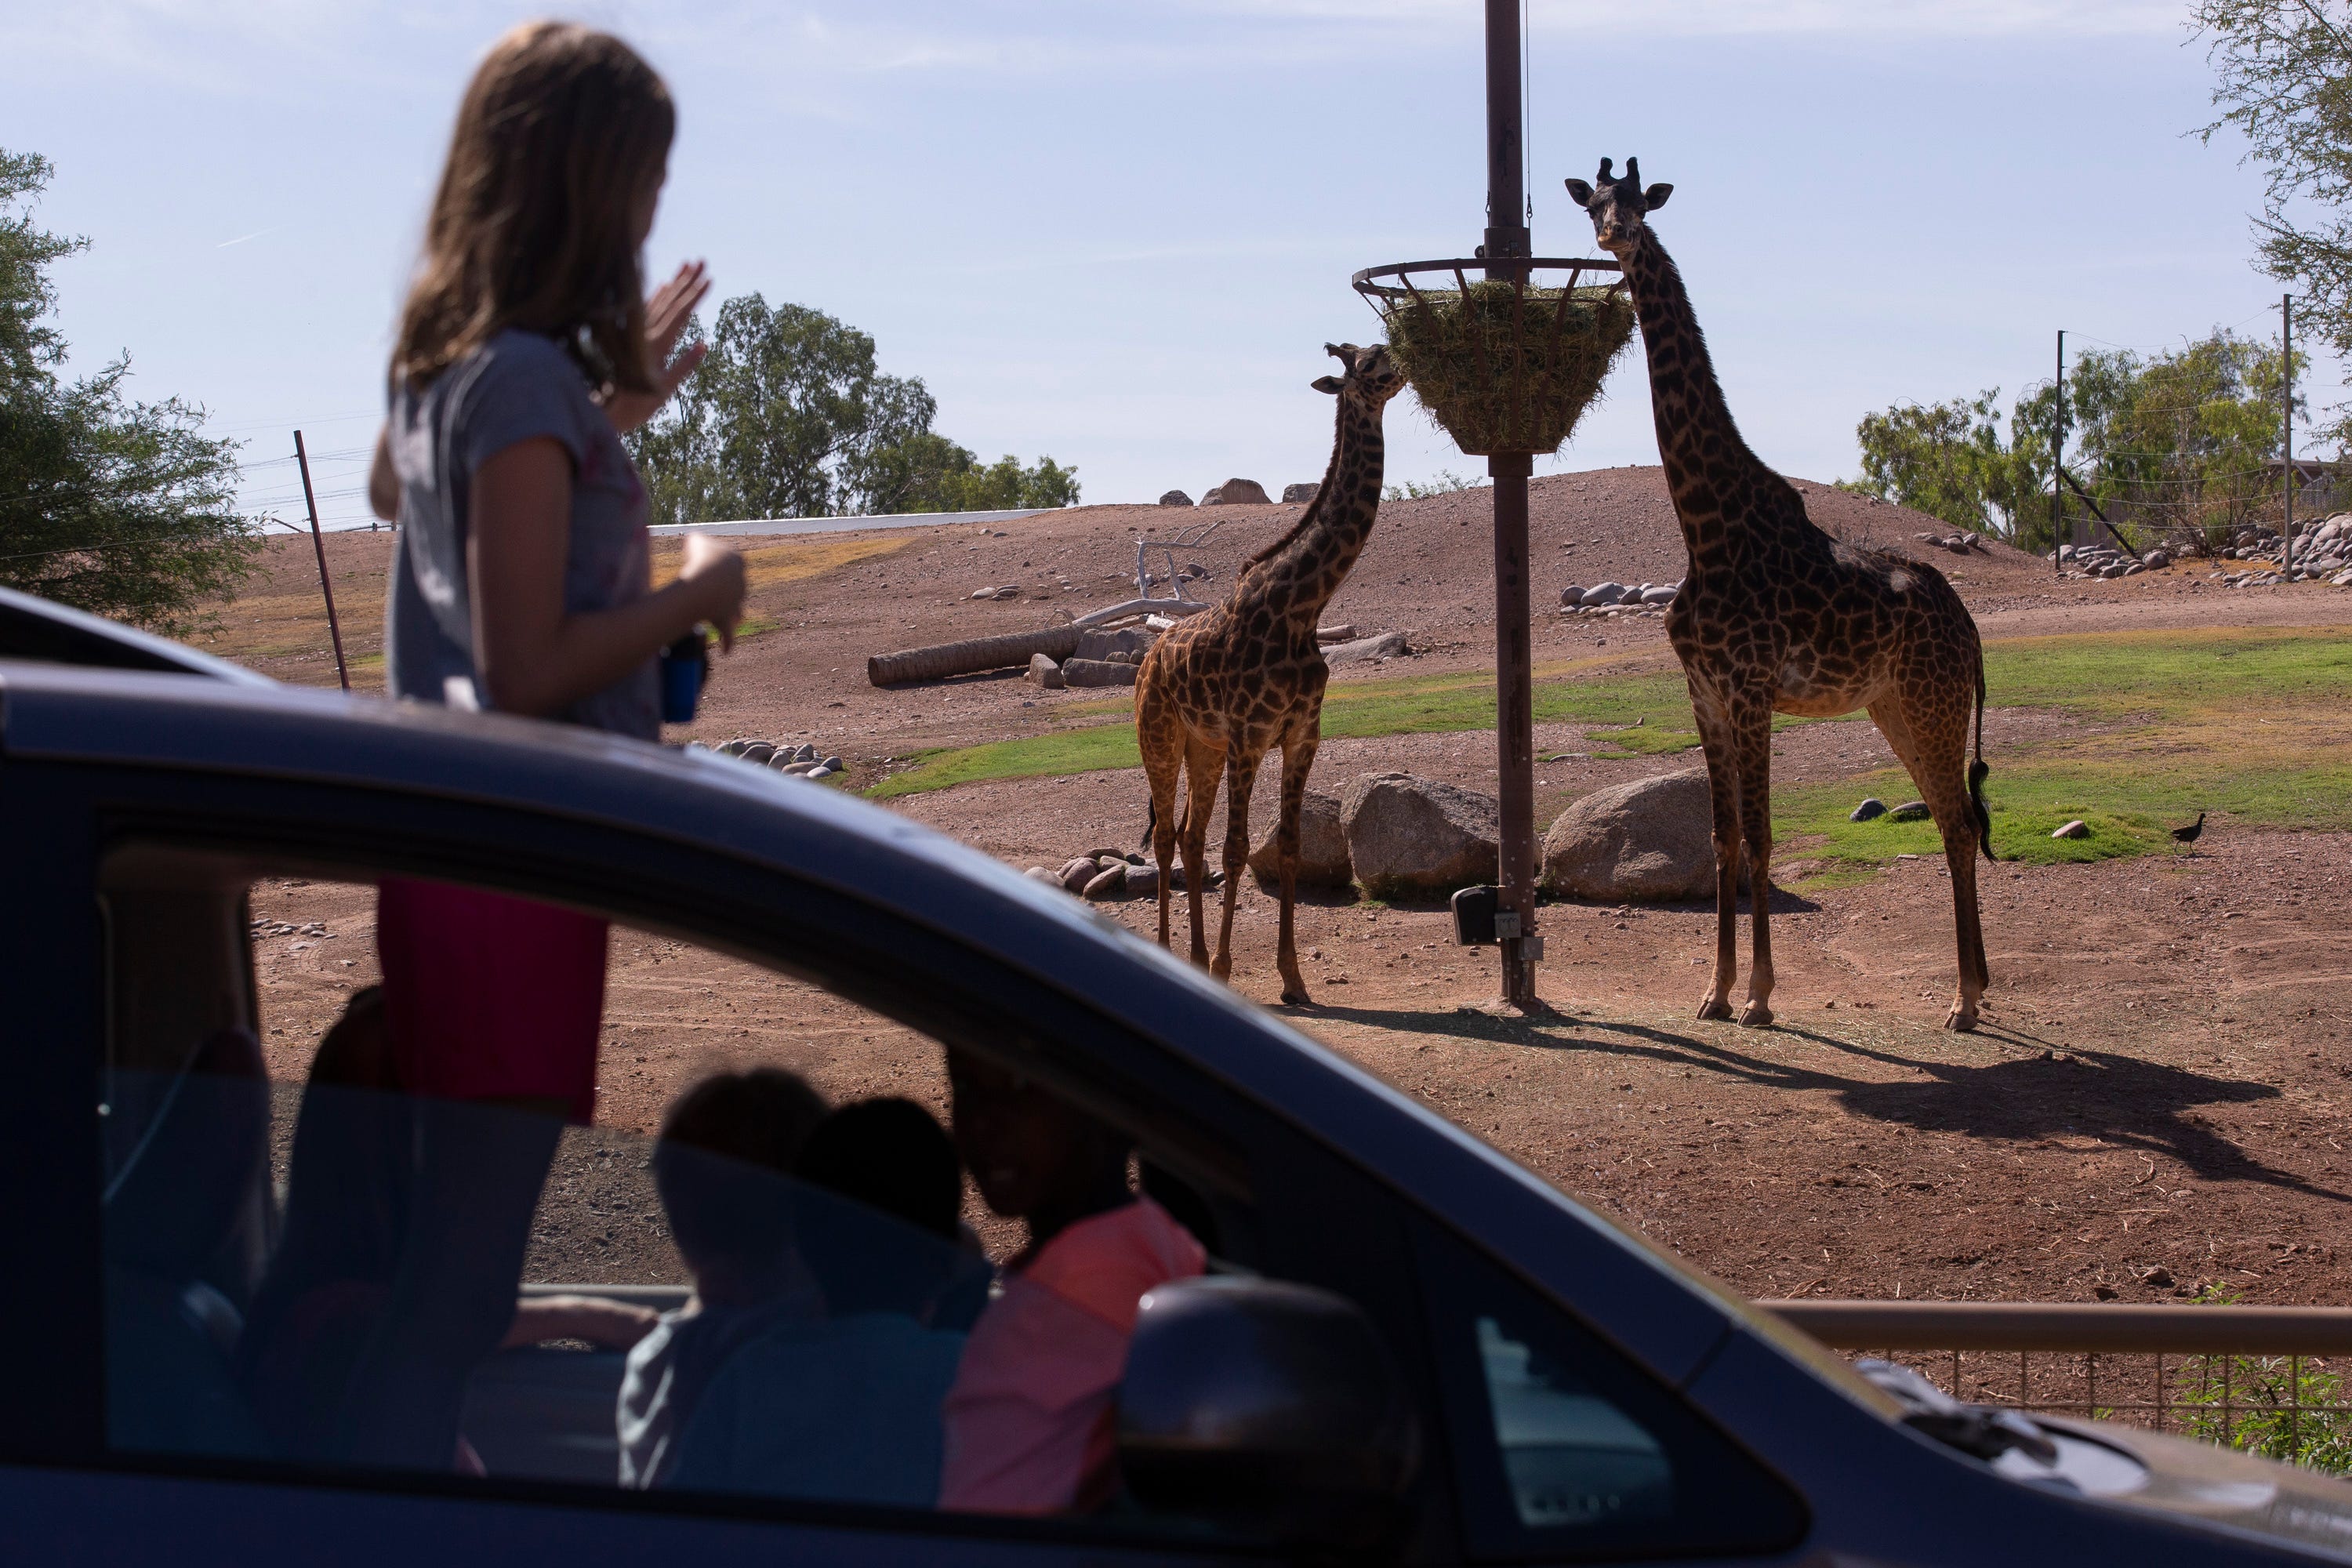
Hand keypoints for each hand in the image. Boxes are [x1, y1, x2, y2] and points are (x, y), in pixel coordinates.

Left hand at [604, 260, 712, 434]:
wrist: (602, 410)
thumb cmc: (635, 405)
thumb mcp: (664, 390)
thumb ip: (683, 366)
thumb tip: (703, 344)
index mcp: (656, 346)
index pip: (680, 314)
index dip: (694, 295)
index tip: (709, 278)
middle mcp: (645, 334)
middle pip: (670, 300)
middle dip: (687, 280)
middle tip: (701, 261)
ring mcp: (635, 333)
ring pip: (657, 300)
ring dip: (673, 282)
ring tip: (686, 265)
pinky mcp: (628, 336)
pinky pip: (644, 309)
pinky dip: (655, 295)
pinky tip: (663, 285)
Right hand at [678, 534, 745, 651]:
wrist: (705, 582)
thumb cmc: (700, 557)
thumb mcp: (695, 541)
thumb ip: (696, 541)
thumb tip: (693, 541)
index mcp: (738, 562)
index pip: (734, 562)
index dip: (722, 565)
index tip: (713, 567)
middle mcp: (741, 583)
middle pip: (738, 588)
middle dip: (732, 591)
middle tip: (724, 594)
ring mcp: (735, 603)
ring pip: (737, 611)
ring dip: (735, 616)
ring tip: (735, 620)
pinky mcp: (725, 618)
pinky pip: (727, 633)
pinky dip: (727, 642)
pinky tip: (726, 651)